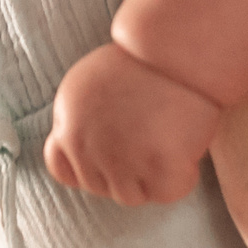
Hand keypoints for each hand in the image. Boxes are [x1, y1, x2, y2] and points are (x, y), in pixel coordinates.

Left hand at [44, 41, 220, 204]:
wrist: (175, 50)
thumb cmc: (138, 63)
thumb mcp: (84, 86)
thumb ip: (74, 121)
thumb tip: (75, 150)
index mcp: (68, 127)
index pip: (63, 171)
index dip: (88, 166)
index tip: (109, 152)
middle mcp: (88, 148)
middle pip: (98, 187)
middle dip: (120, 170)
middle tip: (147, 140)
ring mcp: (123, 161)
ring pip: (131, 196)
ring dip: (149, 177)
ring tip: (165, 142)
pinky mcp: (160, 167)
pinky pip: (166, 192)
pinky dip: (179, 178)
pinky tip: (183, 151)